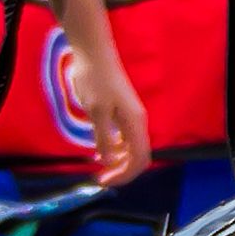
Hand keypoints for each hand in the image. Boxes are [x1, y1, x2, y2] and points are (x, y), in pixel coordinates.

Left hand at [65, 35, 156, 186]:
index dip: (124, 174)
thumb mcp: (95, 112)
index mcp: (136, 123)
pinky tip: (100, 151)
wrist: (95, 55)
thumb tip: (110, 162)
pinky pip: (125, 137)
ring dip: (118, 160)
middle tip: (100, 178)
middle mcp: (139, 122)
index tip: (104, 180)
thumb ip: (104, 138)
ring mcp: (132, 117)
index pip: (139, 159)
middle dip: (122, 170)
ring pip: (132, 147)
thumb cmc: (95, 81)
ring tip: (99, 167)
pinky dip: (115, 148)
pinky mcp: (124, 112)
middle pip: (138, 156)